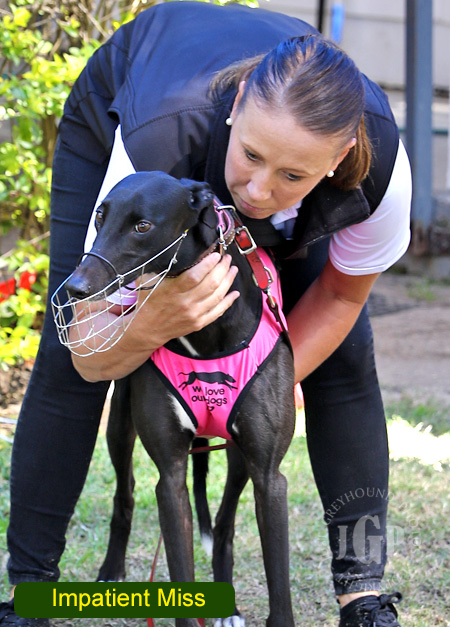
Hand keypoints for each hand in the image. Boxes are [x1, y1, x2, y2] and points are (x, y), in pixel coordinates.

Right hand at [71, 253, 238, 381]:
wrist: (144, 330)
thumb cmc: (145, 300)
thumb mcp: (147, 279)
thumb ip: (161, 265)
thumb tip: (172, 245)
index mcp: (171, 291)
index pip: (195, 276)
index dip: (209, 263)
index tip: (216, 252)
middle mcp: (184, 304)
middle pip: (211, 284)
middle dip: (222, 268)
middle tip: (227, 257)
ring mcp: (193, 315)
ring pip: (217, 296)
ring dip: (228, 281)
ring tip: (232, 268)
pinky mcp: (198, 323)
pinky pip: (218, 312)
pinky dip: (228, 301)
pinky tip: (234, 292)